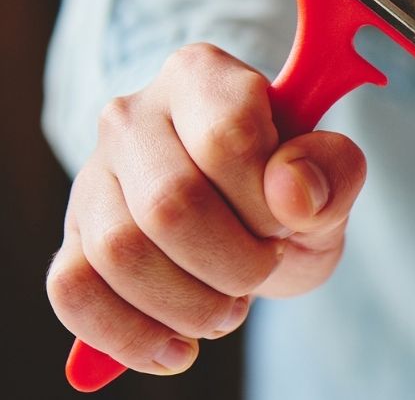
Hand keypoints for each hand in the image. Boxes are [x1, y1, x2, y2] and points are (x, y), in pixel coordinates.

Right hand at [46, 43, 366, 375]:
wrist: (253, 222)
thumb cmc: (291, 190)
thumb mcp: (332, 178)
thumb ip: (333, 172)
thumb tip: (292, 192)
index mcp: (202, 76)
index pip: (228, 137)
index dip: (266, 200)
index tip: (286, 221)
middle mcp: (133, 114)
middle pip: (171, 204)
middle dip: (234, 263)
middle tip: (262, 271)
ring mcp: (93, 175)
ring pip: (119, 252)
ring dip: (190, 304)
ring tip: (229, 306)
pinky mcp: (72, 234)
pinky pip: (74, 290)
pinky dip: (130, 335)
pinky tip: (177, 346)